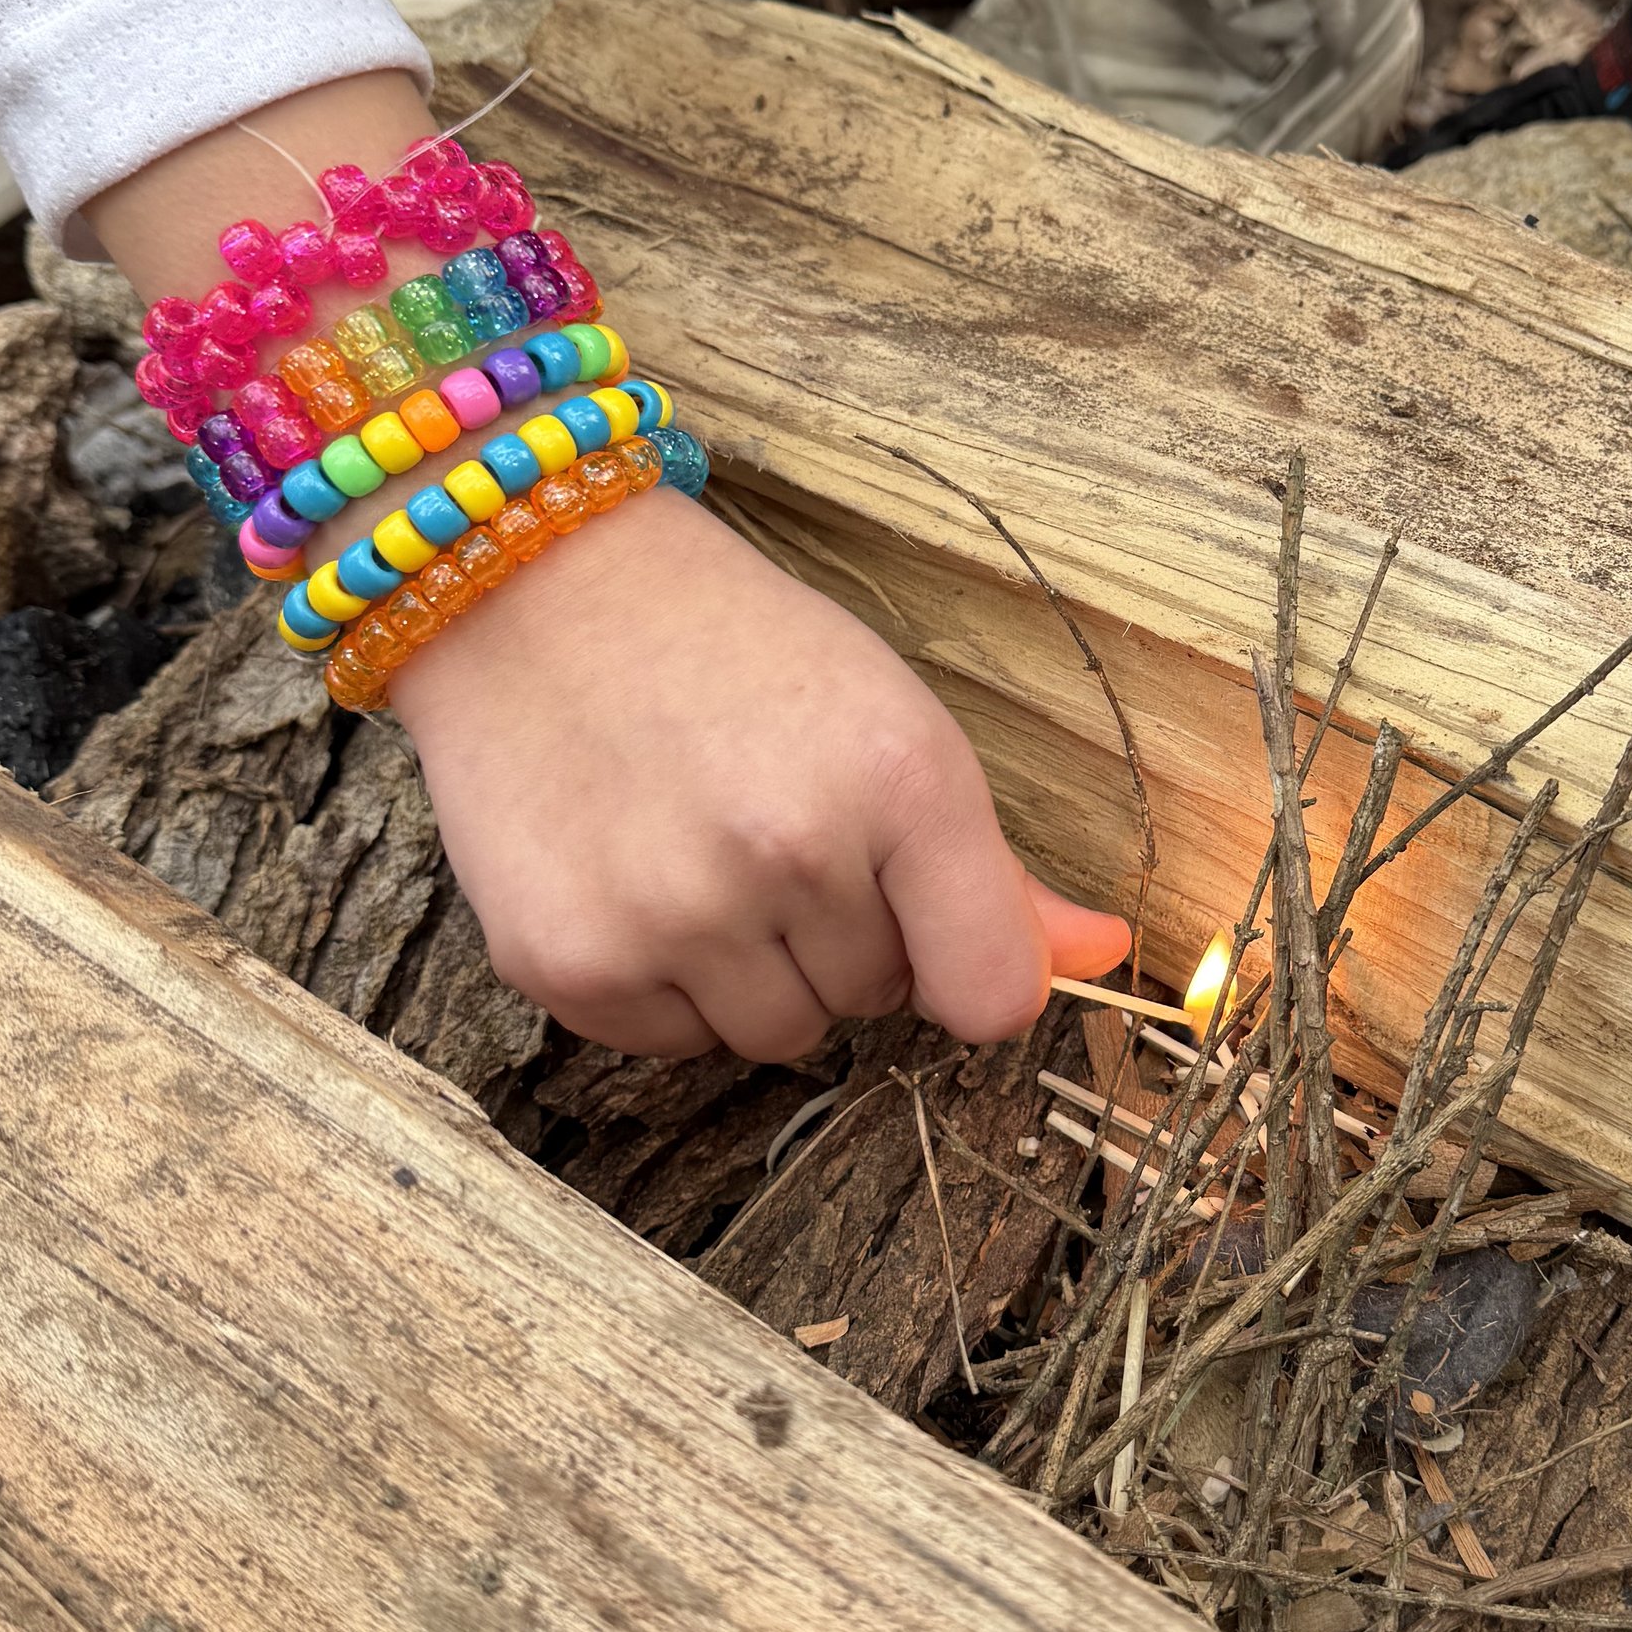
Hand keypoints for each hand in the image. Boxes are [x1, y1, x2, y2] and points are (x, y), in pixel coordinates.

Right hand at [395, 485, 1130, 1058]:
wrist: (530, 587)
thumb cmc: (732, 646)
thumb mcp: (889, 720)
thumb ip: (993, 868)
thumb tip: (1101, 959)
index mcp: (900, 781)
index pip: (991, 993)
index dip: (970, 975)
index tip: (939, 940)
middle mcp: (789, 855)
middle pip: (874, 1006)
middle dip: (844, 937)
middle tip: (776, 826)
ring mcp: (671, 916)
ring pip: (774, 1037)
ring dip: (754, 972)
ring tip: (703, 852)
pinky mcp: (568, 962)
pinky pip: (667, 1043)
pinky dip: (659, 985)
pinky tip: (632, 876)